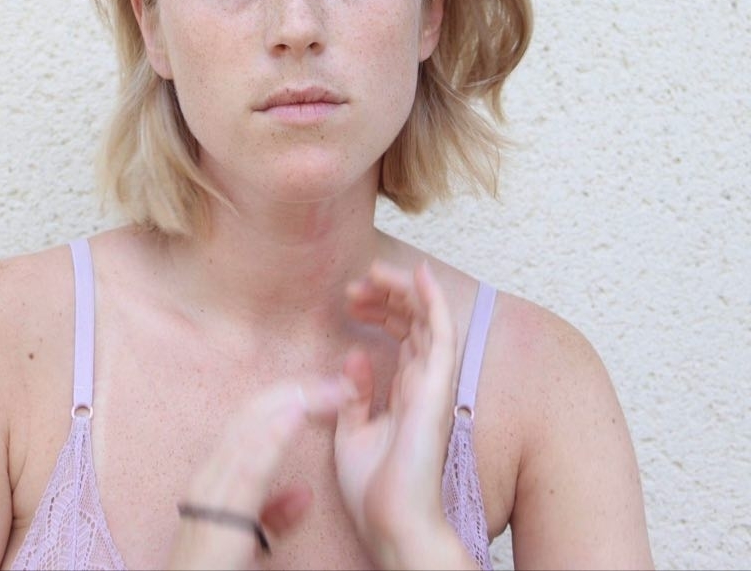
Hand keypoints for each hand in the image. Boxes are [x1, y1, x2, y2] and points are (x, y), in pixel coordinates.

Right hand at [166, 376, 353, 569]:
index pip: (252, 422)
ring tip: (327, 389)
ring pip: (248, 431)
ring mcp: (209, 495)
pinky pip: (247, 470)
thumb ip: (275, 515)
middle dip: (294, 392)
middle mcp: (208, 479)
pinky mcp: (216, 520)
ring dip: (293, 405)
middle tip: (335, 380)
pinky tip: (296, 416)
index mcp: (217, 481)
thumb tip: (304, 493)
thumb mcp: (250, 541)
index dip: (288, 398)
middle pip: (251, 415)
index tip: (325, 387)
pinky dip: (272, 438)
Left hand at [337, 261, 473, 568]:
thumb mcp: (352, 431)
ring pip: (426, 319)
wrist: (390, 520)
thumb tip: (356, 355)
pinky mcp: (436, 385)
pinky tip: (419, 275)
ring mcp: (433, 382)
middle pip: (413, 323)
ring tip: (374, 273)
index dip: (380, 310)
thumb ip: (356, 393)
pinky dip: (432, 301)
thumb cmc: (375, 487)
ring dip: (402, 290)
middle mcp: (424, 382)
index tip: (352, 297)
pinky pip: (441, 333)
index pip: (402, 336)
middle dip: (387, 296)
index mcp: (406, 392)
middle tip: (356, 284)